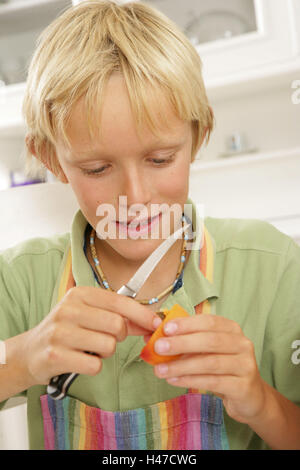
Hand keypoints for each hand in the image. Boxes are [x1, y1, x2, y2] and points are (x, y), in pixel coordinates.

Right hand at [21, 286, 157, 385]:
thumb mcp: (89, 315)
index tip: (156, 323)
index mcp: (79, 294)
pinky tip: (81, 360)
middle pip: (117, 325)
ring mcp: (61, 332)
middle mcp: (69, 309)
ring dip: (105, 353)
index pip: (119, 302)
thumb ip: (119, 316)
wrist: (30, 352)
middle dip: (119, 337)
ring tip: (90, 349)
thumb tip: (151, 321)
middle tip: (107, 339)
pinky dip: (94, 366)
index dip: (142, 314)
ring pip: (108, 346)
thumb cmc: (66, 331)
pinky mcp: (56, 355)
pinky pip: (95, 365)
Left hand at [152, 314, 266, 423]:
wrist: (249, 396)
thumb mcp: (205, 351)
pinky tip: (174, 380)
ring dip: (182, 366)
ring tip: (160, 369)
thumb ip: (183, 341)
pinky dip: (191, 380)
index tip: (165, 328)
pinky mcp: (243, 386)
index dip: (187, 324)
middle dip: (182, 343)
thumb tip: (152, 336)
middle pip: (210, 340)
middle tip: (159, 347)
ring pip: (210, 363)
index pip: (209, 321)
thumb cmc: (221, 368)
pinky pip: (213, 382)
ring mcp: (245, 365)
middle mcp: (242, 344)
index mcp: (232, 329)